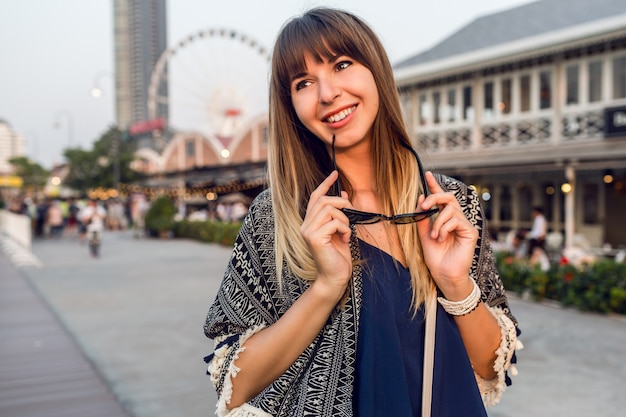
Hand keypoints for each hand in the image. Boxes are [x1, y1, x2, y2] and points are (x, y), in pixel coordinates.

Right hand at [300, 171, 352, 301]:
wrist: (334, 277)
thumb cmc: (337, 257)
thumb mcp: (340, 231)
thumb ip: (339, 214)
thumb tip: (343, 195)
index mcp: (310, 223)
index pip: (315, 197)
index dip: (325, 184)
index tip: (335, 174)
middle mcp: (305, 225)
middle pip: (323, 201)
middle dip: (341, 204)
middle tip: (350, 215)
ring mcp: (308, 231)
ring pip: (329, 210)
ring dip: (344, 219)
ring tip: (346, 232)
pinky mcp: (314, 238)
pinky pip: (334, 222)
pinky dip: (344, 229)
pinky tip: (344, 239)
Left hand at [416, 171, 477, 298]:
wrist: (443, 274)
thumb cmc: (435, 256)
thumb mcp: (423, 234)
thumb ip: (422, 216)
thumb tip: (421, 197)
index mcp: (444, 219)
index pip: (440, 199)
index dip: (434, 186)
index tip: (427, 174)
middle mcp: (456, 219)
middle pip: (448, 198)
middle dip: (434, 198)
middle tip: (424, 206)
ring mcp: (464, 224)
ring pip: (450, 209)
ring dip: (437, 222)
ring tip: (434, 236)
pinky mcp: (471, 231)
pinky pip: (456, 220)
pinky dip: (444, 227)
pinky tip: (442, 238)